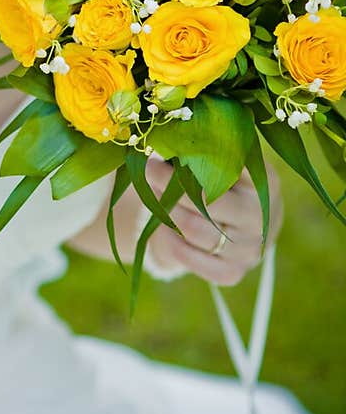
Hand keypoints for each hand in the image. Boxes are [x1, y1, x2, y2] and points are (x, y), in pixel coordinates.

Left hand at [143, 156, 283, 286]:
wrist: (238, 228)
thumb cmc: (223, 184)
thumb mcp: (221, 163)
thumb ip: (200, 151)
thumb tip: (164, 141)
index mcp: (266, 183)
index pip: (232, 166)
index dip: (195, 157)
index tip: (167, 148)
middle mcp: (261, 218)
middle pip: (209, 200)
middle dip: (172, 183)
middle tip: (147, 168)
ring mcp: (250, 249)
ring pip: (195, 229)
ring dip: (166, 210)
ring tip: (152, 194)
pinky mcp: (233, 273)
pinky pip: (191, 258)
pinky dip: (170, 240)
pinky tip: (162, 225)